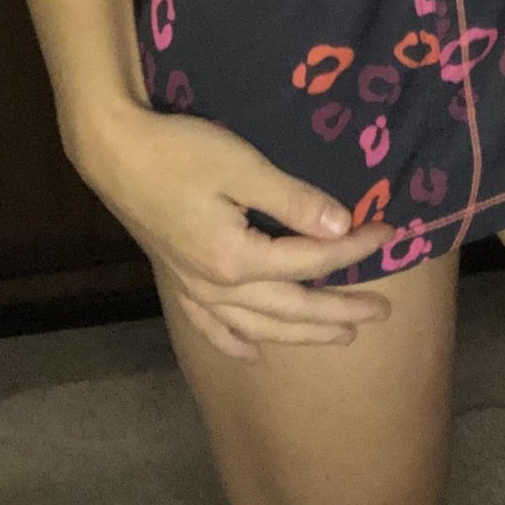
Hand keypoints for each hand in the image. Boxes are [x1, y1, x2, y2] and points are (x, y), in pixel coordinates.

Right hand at [74, 104, 396, 359]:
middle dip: (339, 310)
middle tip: (382, 311)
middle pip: (291, 306)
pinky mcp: (177, 279)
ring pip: (258, 325)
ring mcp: (194, 288)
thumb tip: (341, 226)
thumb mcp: (242, 166)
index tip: (389, 233)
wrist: (115, 153)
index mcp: (238, 259)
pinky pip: (210, 327)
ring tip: (340, 336)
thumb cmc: (181, 151)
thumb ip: (292, 200)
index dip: (354, 249)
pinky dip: (234, 343)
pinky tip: (253, 353)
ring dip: (301, 333)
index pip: (311, 260)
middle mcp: (217, 286)